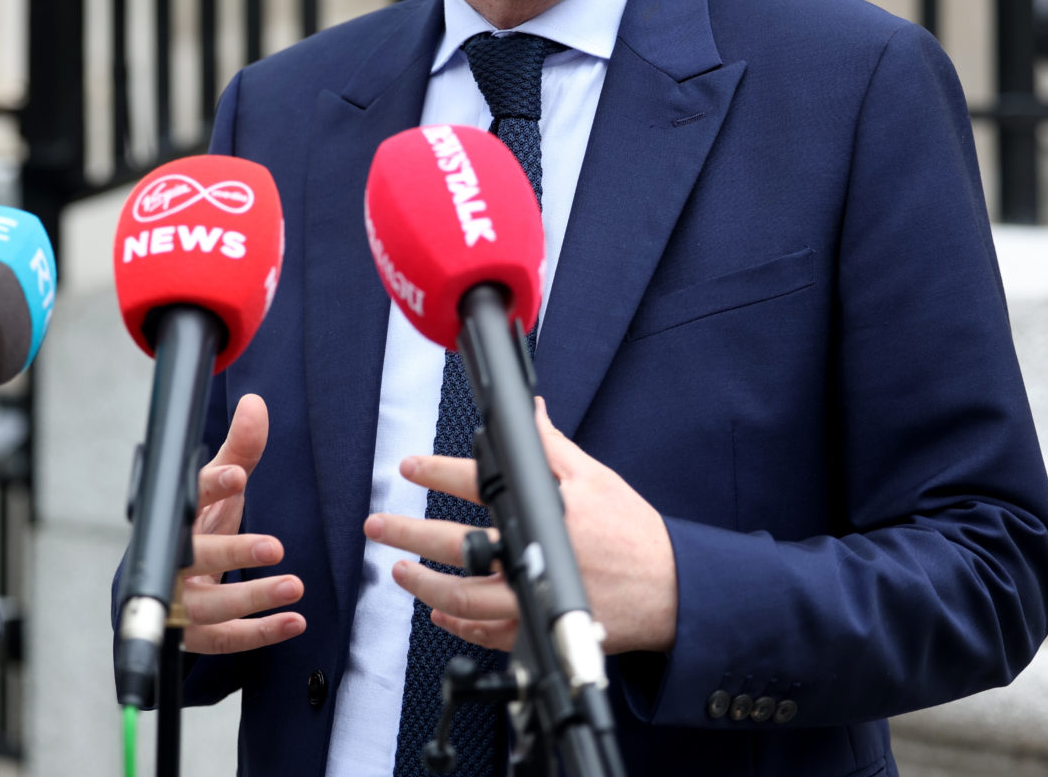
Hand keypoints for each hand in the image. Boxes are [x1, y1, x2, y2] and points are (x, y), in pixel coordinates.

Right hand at [178, 393, 306, 653]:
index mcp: (178, 516)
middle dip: (232, 552)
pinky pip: (222, 639)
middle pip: (192, 557)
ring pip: (207, 606)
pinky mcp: (189, 636)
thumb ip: (239, 451)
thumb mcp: (218, 492)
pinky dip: (258, 633)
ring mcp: (176, 601)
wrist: (159, 589)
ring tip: (295, 586)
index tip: (236, 475)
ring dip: (252, 598)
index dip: (210, 485)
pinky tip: (294, 622)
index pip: (187, 496)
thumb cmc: (196, 529)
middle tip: (275, 547)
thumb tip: (255, 404)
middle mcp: (171, 559)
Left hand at [364, 397, 677, 654]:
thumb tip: (530, 413)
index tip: (409, 468)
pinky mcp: (538, 632)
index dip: (436, 472)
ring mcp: (531, 599)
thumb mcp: (595, 478)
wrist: (669, 590)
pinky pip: (486, 635)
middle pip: (456, 545)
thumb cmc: (632, 534)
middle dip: (408, 533)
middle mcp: (531, 556)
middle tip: (378, 525)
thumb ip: (554, 447)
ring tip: (399, 571)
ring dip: (423, 585)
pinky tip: (439, 613)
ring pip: (462, 599)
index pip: (477, 482)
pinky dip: (457, 626)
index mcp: (543, 510)